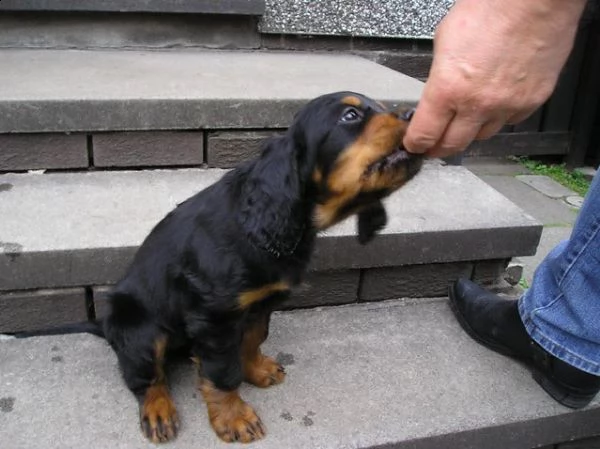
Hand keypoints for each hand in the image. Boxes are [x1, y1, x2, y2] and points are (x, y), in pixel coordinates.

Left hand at [403, 0, 586, 157]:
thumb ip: (440, 74)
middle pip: (452, 145)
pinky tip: (495, 104)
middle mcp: (477, 104)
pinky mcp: (532, 101)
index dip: (415, 143)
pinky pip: (511, 121)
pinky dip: (500, 117)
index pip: (424, 134)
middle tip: (433, 146)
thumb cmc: (492, 8)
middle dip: (438, 148)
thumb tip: (436, 92)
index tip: (414, 144)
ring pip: (482, 136)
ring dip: (470, 132)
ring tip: (465, 121)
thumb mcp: (445, 41)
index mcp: (447, 89)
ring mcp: (507, 106)